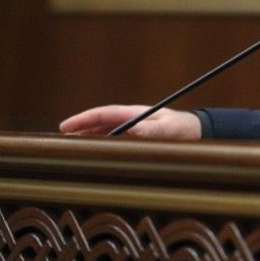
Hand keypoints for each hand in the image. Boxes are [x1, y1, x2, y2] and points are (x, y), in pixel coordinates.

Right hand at [59, 105, 200, 139]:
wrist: (198, 131)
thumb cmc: (183, 130)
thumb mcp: (168, 129)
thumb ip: (151, 130)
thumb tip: (132, 129)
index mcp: (136, 113)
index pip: (104, 113)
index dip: (83, 119)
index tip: (66, 126)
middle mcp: (132, 117)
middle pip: (101, 121)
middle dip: (81, 127)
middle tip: (61, 137)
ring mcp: (135, 125)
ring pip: (106, 128)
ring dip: (89, 134)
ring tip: (72, 143)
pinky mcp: (139, 134)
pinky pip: (115, 135)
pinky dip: (102, 140)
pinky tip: (94, 147)